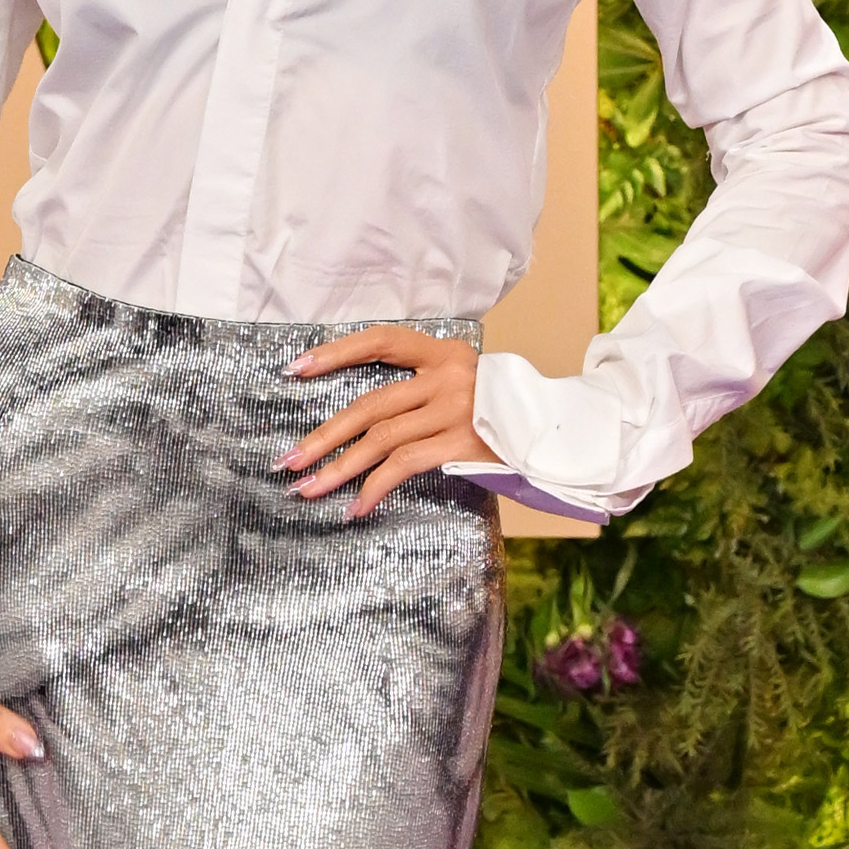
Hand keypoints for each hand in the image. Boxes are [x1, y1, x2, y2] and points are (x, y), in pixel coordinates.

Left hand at [281, 325, 498, 517]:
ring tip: (307, 489)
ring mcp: (455, 410)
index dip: (337, 353)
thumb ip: (422, 390)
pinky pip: (404, 466)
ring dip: (338, 468)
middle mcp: (448, 376)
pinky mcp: (462, 443)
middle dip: (322, 436)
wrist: (560, 432)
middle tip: (287, 460)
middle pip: (370, 404)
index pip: (382, 341)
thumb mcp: (465, 386)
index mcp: (444, 353)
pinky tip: (354, 507)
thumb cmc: (503, 414)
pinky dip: (374, 488)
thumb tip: (362, 421)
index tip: (296, 369)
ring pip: (381, 439)